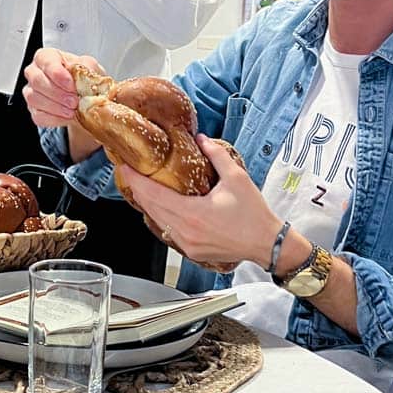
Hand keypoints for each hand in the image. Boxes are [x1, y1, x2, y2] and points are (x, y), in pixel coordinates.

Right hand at [22, 47, 102, 128]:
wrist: (82, 94)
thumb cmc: (80, 76)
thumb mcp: (89, 67)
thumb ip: (88, 68)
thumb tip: (87, 76)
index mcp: (46, 57)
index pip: (46, 62)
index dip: (58, 74)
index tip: (71, 85)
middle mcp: (34, 72)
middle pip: (37, 81)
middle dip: (58, 93)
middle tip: (74, 100)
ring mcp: (31, 91)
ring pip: (35, 99)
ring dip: (56, 107)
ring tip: (72, 110)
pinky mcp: (34, 109)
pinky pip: (38, 115)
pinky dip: (54, 118)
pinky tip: (67, 117)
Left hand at [120, 133, 279, 266]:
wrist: (267, 244)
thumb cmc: (254, 215)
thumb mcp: (237, 178)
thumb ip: (216, 155)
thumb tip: (201, 139)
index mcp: (192, 213)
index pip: (153, 195)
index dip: (136, 180)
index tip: (125, 167)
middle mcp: (185, 231)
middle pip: (150, 208)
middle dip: (137, 190)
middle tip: (130, 173)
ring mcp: (187, 244)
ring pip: (157, 222)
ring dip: (148, 205)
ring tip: (141, 188)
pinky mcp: (192, 252)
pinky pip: (168, 233)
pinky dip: (161, 218)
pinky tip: (161, 208)